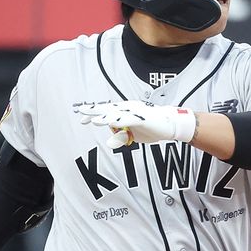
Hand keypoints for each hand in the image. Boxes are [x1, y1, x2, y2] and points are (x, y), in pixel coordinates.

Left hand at [78, 100, 196, 148]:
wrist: (170, 125)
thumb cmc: (151, 128)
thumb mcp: (132, 135)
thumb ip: (121, 137)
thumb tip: (109, 142)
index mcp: (125, 111)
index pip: (106, 111)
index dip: (93, 114)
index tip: (82, 119)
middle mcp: (128, 108)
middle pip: (108, 108)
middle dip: (94, 110)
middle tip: (81, 111)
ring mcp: (135, 112)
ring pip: (117, 113)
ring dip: (105, 116)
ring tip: (94, 120)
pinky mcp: (143, 118)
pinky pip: (129, 119)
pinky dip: (120, 120)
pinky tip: (111, 122)